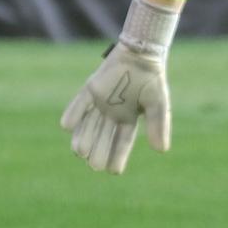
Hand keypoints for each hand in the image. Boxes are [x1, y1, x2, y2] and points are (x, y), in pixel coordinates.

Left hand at [59, 30, 171, 173]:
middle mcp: (112, 114)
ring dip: (84, 137)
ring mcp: (100, 102)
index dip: (118, 156)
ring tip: (79, 152)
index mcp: (128, 119)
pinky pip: (80, 104)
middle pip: (103, 137)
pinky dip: (73, 114)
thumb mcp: (158, 105)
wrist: (142, 55)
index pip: (122, 142)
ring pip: (89, 124)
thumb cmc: (152, 81)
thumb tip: (161, 150)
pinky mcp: (91, 89)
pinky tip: (66, 126)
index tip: (114, 171)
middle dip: (98, 151)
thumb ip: (158, 126)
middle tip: (93, 165)